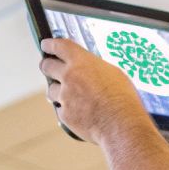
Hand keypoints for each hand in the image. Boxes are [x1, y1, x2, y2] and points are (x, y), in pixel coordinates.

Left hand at [39, 37, 153, 145]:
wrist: (121, 124)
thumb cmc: (122, 98)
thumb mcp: (113, 73)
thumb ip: (94, 68)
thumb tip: (89, 70)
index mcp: (81, 62)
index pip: (59, 46)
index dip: (50, 44)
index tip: (46, 45)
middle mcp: (69, 76)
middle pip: (47, 66)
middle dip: (47, 66)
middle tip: (49, 67)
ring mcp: (64, 96)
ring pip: (51, 90)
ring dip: (57, 91)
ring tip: (69, 95)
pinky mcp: (64, 115)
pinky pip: (60, 109)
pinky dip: (67, 109)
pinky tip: (79, 112)